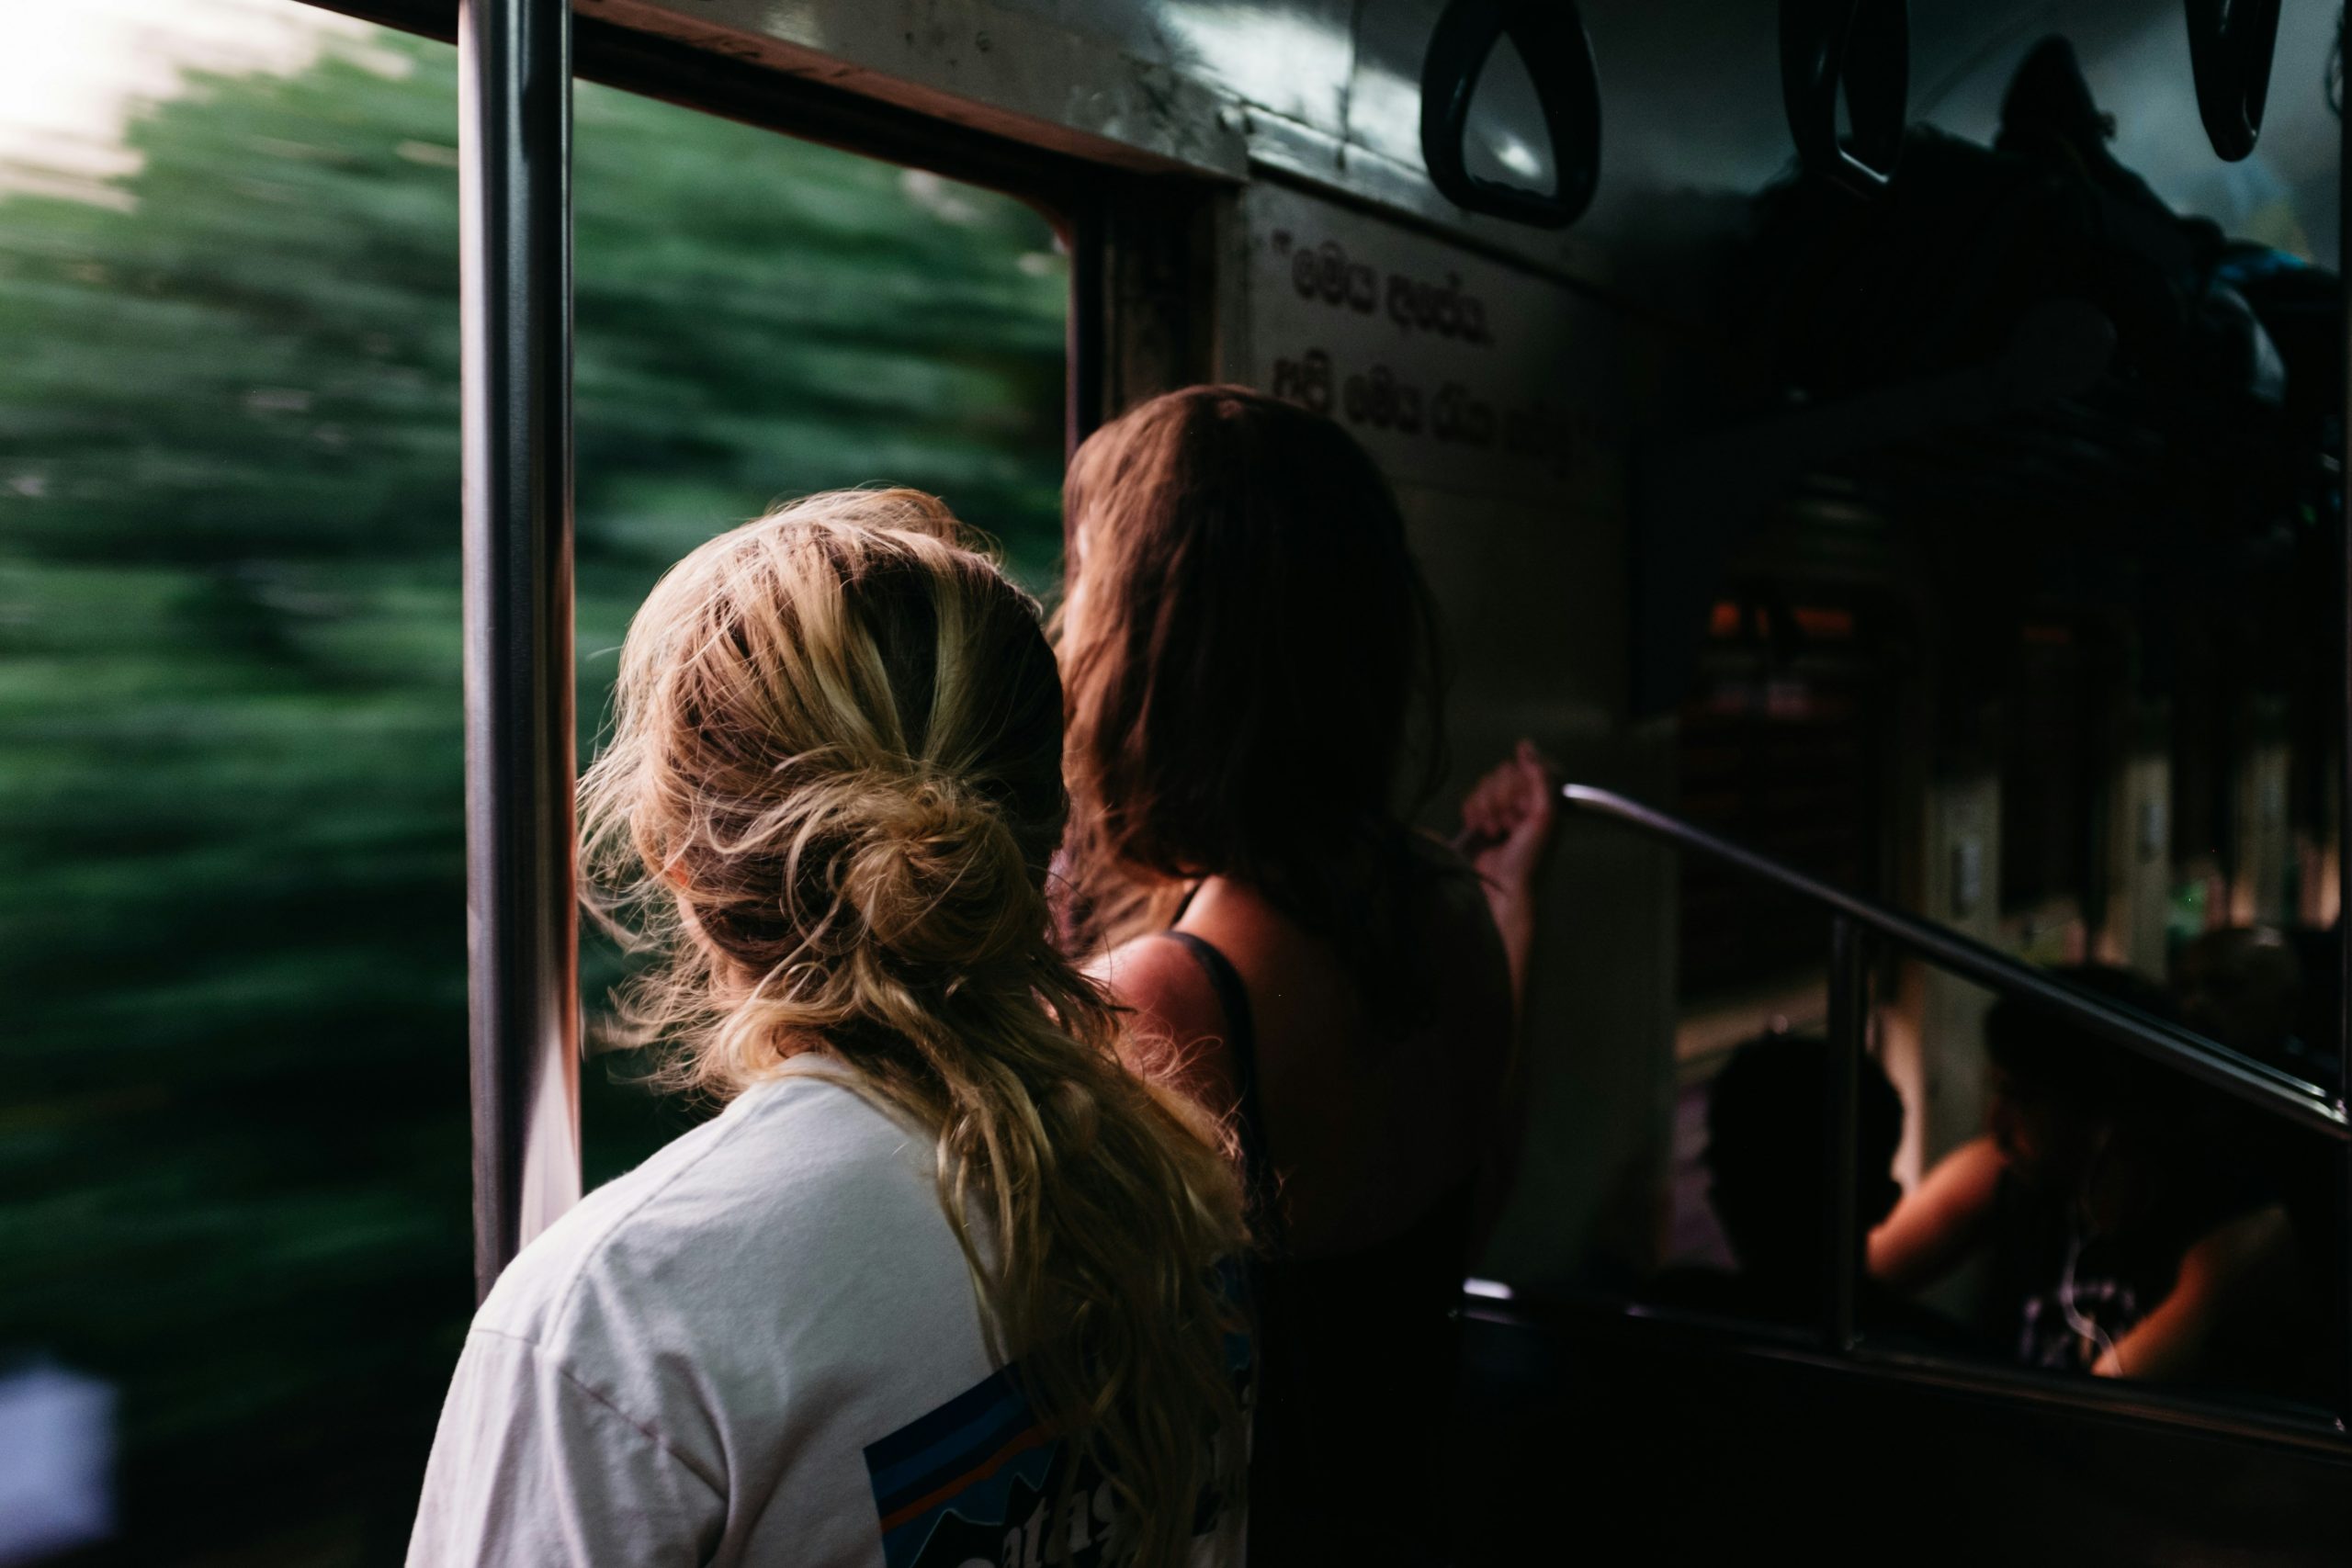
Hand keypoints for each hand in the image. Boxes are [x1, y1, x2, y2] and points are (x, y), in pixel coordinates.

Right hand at [1459, 740, 1557, 897]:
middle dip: (1502, 799)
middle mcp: (1523, 799)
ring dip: (1487, 808)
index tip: (1522, 804)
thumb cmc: (1530, 859)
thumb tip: (1526, 746)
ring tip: (1495, 831)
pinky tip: (1480, 829)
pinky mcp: (1480, 817)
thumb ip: (1540, 778)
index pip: (1527, 765)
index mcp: (1543, 796)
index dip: (1520, 782)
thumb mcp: (1544, 816)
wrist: (1504, 888)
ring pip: (1485, 784)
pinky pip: (1471, 797)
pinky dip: (1473, 812)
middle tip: (1509, 823)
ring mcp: (1500, 808)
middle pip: (1503, 772)